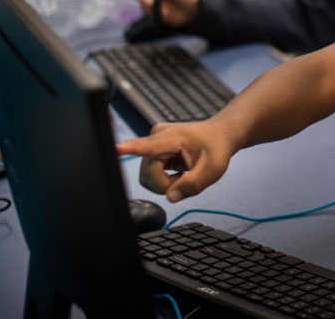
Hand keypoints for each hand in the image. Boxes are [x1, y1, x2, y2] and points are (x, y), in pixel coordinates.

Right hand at [116, 121, 233, 202]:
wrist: (218, 136)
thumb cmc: (216, 147)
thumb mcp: (214, 169)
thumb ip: (193, 185)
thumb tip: (170, 197)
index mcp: (172, 137)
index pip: (148, 145)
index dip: (130, 149)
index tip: (115, 149)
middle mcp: (156, 138)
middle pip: (148, 174)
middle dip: (166, 184)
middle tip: (185, 179)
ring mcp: (152, 145)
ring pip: (147, 177)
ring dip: (165, 184)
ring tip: (183, 174)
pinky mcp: (151, 153)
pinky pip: (150, 176)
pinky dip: (164, 181)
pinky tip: (178, 174)